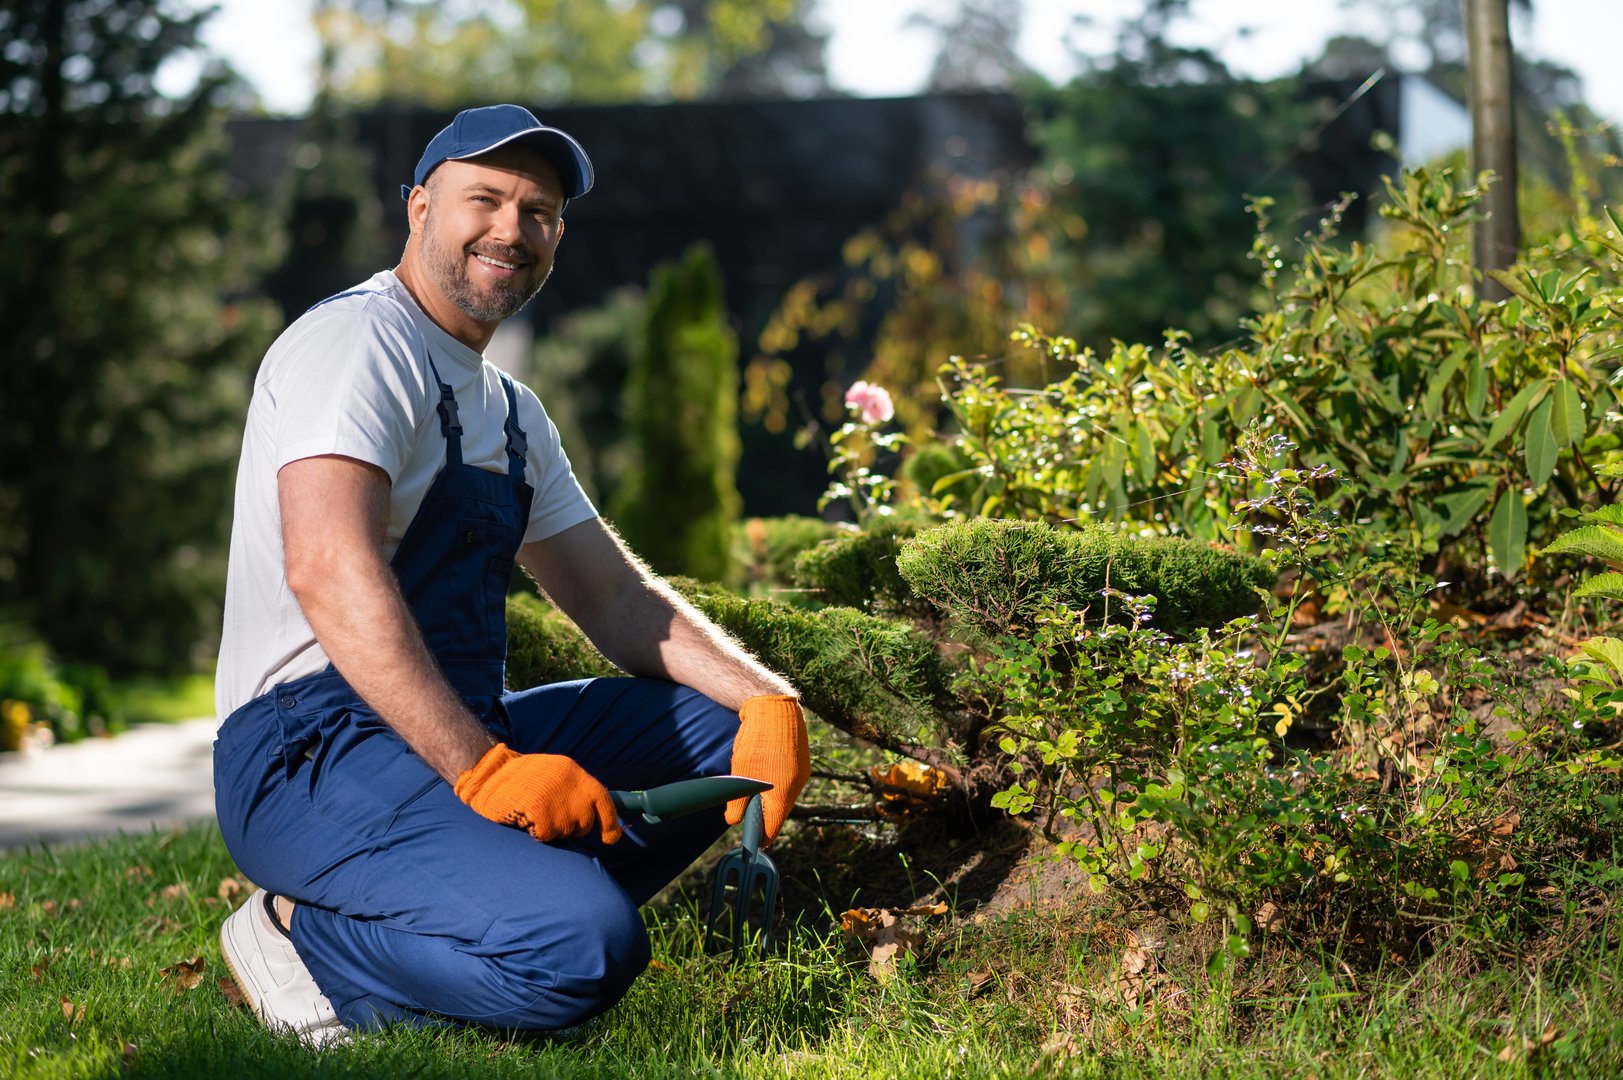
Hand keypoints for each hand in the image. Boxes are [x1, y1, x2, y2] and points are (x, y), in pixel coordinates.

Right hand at [454, 743, 622, 844]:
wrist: (487, 774)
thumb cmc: (517, 778)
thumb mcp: (550, 774)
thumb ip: (572, 790)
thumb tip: (593, 815)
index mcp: (573, 772)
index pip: (603, 801)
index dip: (609, 823)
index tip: (610, 838)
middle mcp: (571, 786)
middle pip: (585, 823)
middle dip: (572, 828)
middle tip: (549, 816)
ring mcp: (559, 803)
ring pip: (565, 832)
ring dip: (552, 830)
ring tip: (532, 812)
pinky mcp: (544, 818)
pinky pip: (547, 837)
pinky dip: (536, 833)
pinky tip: (524, 818)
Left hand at [726, 695, 809, 842]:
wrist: (775, 705)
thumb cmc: (756, 740)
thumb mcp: (740, 773)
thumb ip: (737, 801)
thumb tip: (733, 821)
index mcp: (783, 791)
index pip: (773, 825)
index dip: (762, 837)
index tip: (755, 845)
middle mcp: (797, 785)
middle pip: (780, 811)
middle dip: (764, 816)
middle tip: (748, 818)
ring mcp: (802, 772)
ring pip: (784, 795)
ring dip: (769, 798)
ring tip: (753, 789)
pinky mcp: (801, 761)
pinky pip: (788, 781)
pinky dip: (776, 784)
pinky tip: (763, 772)